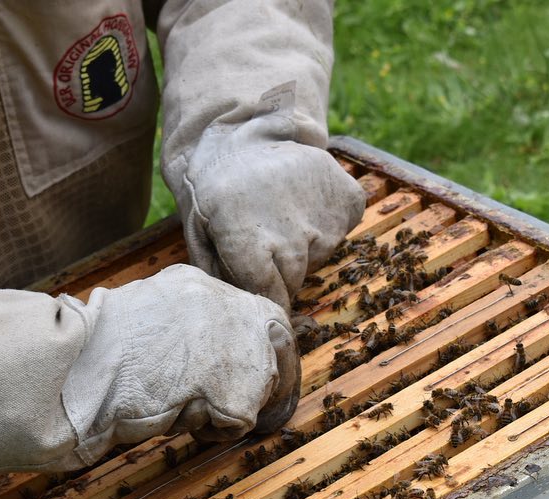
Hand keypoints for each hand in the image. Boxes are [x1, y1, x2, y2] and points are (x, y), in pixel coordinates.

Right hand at [60, 265, 299, 464]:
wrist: (74, 369)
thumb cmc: (89, 352)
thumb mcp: (142, 312)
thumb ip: (181, 322)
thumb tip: (201, 352)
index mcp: (197, 283)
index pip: (253, 313)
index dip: (254, 349)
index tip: (245, 374)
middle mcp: (224, 304)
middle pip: (274, 344)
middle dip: (262, 379)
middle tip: (236, 406)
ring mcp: (235, 344)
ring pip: (258, 385)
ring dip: (227, 404)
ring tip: (180, 405)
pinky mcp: (237, 388)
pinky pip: (240, 423)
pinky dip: (213, 432)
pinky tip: (177, 418)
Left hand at [176, 116, 365, 310]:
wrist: (244, 134)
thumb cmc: (216, 191)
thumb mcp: (200, 232)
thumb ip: (218, 276)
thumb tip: (240, 314)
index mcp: (249, 245)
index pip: (271, 297)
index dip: (268, 300)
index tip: (265, 297)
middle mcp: (291, 236)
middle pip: (295, 279)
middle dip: (281, 272)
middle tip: (264, 242)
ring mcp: (325, 218)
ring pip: (318, 256)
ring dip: (302, 246)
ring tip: (280, 216)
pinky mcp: (348, 201)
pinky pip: (342, 229)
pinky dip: (327, 224)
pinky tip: (303, 203)